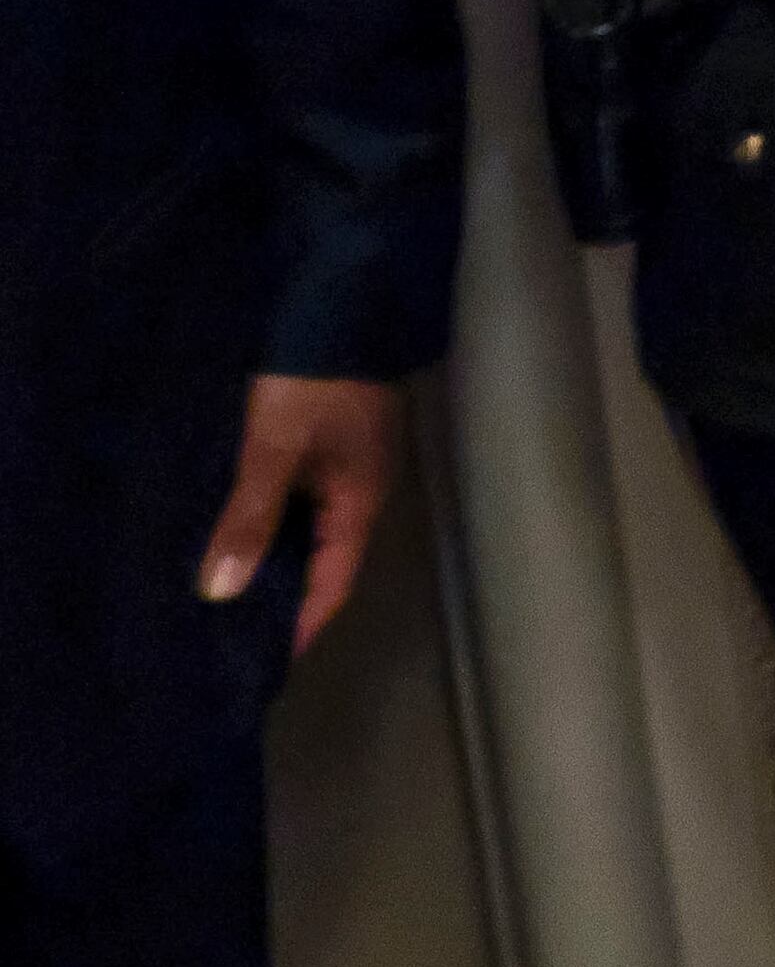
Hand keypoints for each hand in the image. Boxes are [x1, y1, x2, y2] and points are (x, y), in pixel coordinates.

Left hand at [198, 376, 400, 661]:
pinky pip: (302, 500)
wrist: (344, 301)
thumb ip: (249, 520)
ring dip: (274, 558)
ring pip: (311, 529)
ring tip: (225, 583)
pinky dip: (272, 523)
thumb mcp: (272, 450)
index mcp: (359, 502)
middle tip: (232, 630)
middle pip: (324, 560)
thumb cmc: (312, 382)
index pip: (333, 584)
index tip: (266, 664)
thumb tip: (221, 594)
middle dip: (284, 597)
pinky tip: (238, 524)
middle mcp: (361, 490)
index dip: (303, 626)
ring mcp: (349, 463)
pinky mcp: (332, 441)